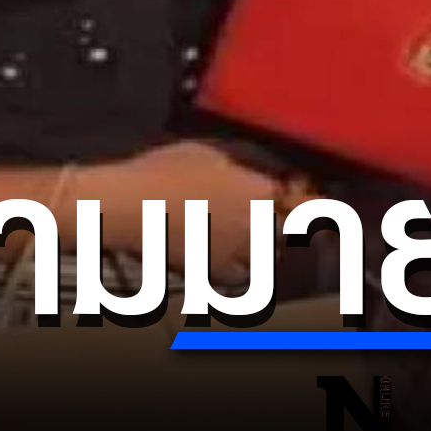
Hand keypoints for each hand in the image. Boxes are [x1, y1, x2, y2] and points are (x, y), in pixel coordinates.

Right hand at [80, 140, 300, 279]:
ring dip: (263, 251)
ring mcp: (235, 250)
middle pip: (285, 233)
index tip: (295, 203)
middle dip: (281, 228)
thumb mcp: (206, 152)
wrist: (133, 206)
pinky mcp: (214, 271)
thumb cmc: (163, 172)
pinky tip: (230, 262)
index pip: (294, 203)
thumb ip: (236, 164)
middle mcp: (255, 223)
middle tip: (275, 223)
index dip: (297, 203)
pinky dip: (239, 272)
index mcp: (258, 190)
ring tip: (253, 243)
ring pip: (266, 258)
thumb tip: (250, 171)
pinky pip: (240, 278)